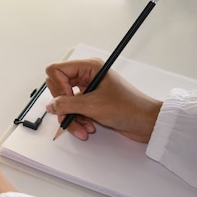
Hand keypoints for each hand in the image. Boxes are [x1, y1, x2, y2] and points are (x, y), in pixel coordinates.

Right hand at [45, 58, 162, 141]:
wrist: (146, 123)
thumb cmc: (129, 108)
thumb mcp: (93, 106)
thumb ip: (66, 104)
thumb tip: (50, 106)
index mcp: (89, 67)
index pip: (56, 70)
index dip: (57, 85)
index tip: (67, 97)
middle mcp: (86, 76)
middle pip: (58, 87)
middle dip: (63, 106)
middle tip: (70, 114)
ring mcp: (88, 91)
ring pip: (64, 103)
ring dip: (71, 118)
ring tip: (83, 128)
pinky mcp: (90, 103)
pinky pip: (73, 111)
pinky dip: (78, 122)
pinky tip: (87, 128)